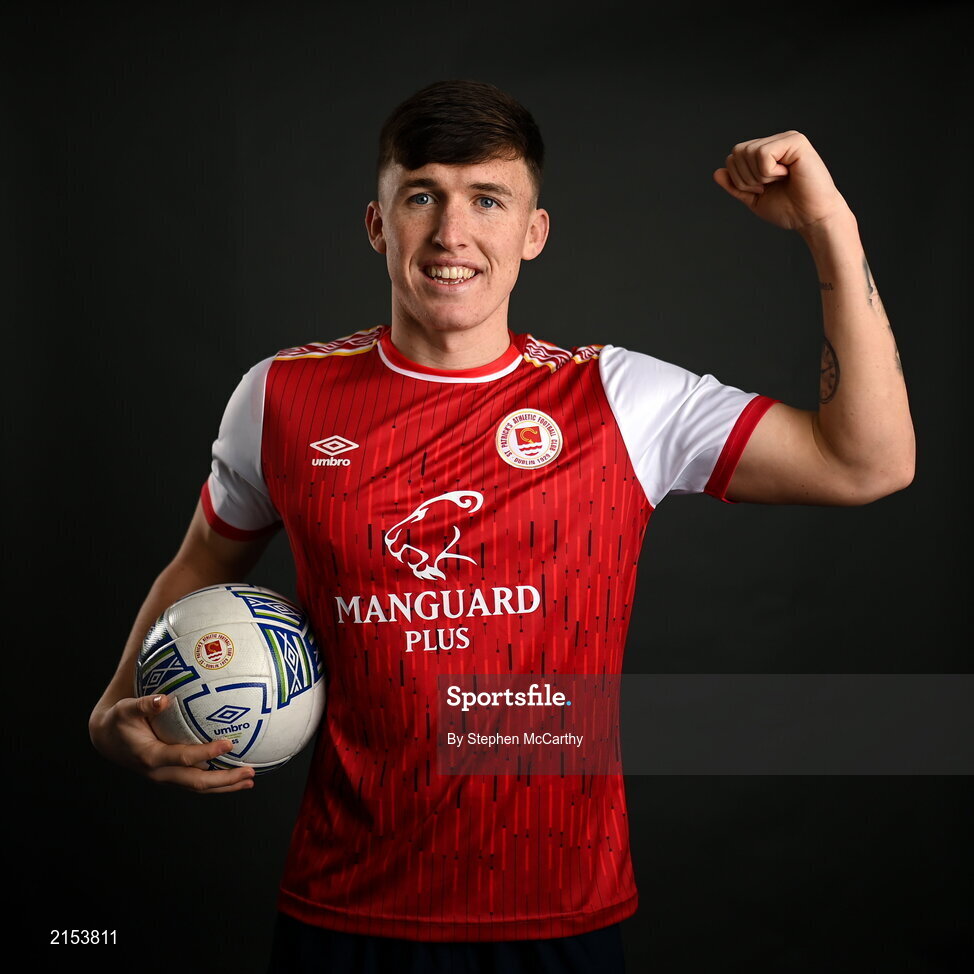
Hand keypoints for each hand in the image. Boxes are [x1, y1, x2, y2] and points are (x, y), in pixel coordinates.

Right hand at [90, 693, 255, 793]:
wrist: (108, 739)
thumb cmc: (120, 720)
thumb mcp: (125, 709)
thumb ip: (144, 704)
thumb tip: (164, 699)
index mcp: (151, 757)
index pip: (184, 758)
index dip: (207, 752)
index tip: (229, 744)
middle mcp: (160, 773)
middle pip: (197, 782)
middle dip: (225, 780)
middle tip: (250, 772)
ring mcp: (166, 778)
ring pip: (199, 787)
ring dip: (225, 786)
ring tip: (250, 779)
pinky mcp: (171, 777)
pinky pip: (196, 783)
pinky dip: (217, 784)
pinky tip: (235, 778)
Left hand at [713, 131, 850, 231]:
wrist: (810, 218)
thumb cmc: (788, 209)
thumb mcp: (754, 199)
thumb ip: (735, 186)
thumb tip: (717, 172)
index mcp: (766, 153)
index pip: (733, 157)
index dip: (739, 180)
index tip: (761, 190)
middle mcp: (775, 142)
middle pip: (737, 152)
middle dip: (747, 178)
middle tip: (769, 186)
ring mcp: (786, 139)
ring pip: (749, 152)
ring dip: (759, 176)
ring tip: (779, 180)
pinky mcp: (796, 141)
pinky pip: (764, 154)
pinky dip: (769, 172)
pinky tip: (787, 174)